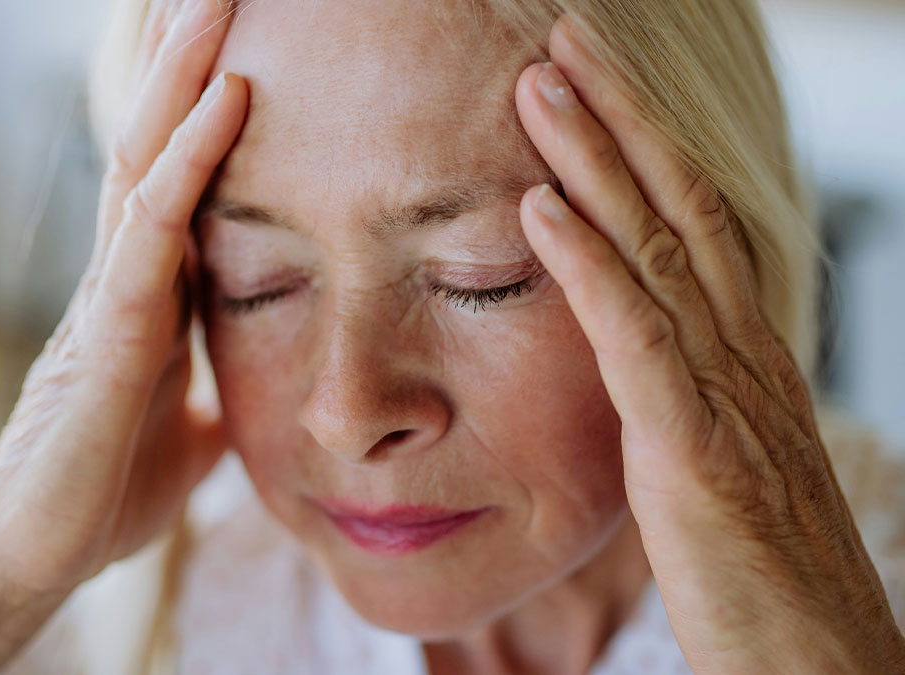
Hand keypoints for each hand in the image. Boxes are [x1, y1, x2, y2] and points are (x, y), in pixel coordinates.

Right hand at [0, 0, 246, 595]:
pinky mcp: (108, 332)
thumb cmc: (105, 490)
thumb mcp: (191, 433)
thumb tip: (252, 392)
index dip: (201, 108)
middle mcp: (123, 274)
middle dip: (184, 60)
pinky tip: (231, 98)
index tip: (235, 40)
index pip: (176, 177)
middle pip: (154, 142)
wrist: (40, 556)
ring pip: (145, 159)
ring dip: (185, 73)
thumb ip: (214, 395)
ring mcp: (110, 294)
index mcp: (147, 292)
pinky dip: (190, 158)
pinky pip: (153, 228)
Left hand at [514, 16, 904, 672]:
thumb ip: (680, 392)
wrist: (822, 659)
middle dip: (616, 115)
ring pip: (656, 248)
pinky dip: (586, 266)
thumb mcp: (722, 454)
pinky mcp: (693, 450)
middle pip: (677, 204)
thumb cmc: (765, 568)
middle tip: (562, 42)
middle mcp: (739, 351)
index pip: (689, 218)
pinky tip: (538, 208)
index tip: (585, 83)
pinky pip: (634, 339)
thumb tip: (636, 348)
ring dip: (594, 160)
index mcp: (741, 350)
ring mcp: (722, 395)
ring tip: (539, 86)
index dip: (639, 143)